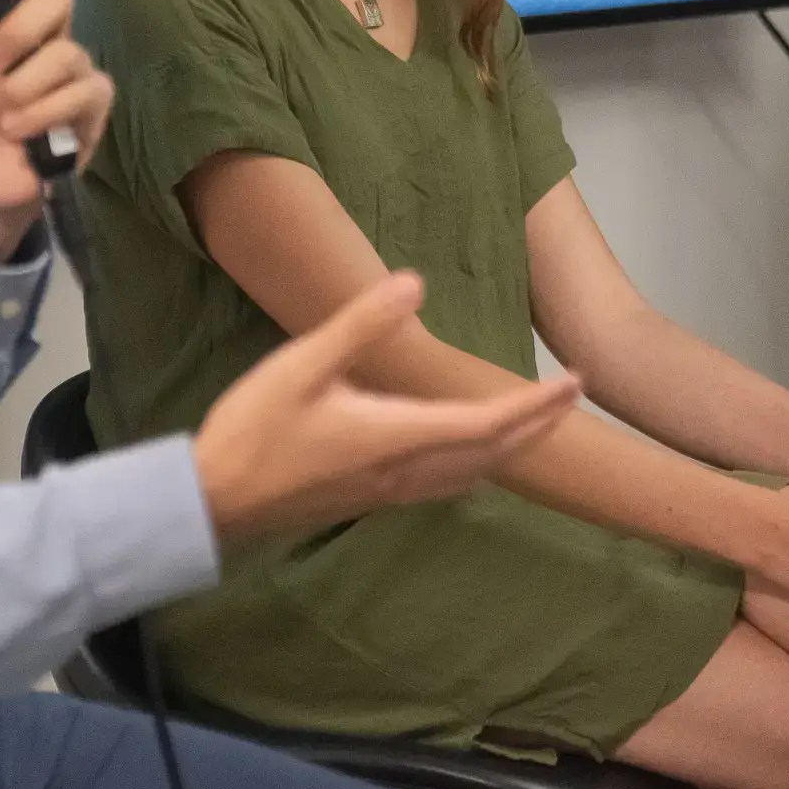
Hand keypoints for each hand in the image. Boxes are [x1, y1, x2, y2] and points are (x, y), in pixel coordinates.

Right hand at [194, 273, 582, 546]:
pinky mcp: (372, 499)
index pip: (488, 422)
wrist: (214, 505)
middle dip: (539, 426)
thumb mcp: (301, 364)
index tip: (574, 379)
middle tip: (572, 394)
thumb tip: (414, 282)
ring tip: (536, 420)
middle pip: (493, 454)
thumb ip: (361, 324)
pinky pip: (446, 483)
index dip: (537, 403)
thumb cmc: (254, 430)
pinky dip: (477, 461)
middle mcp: (405, 472)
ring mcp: (389, 492)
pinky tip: (469, 450)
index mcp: (397, 436)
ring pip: (472, 474)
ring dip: (512, 448)